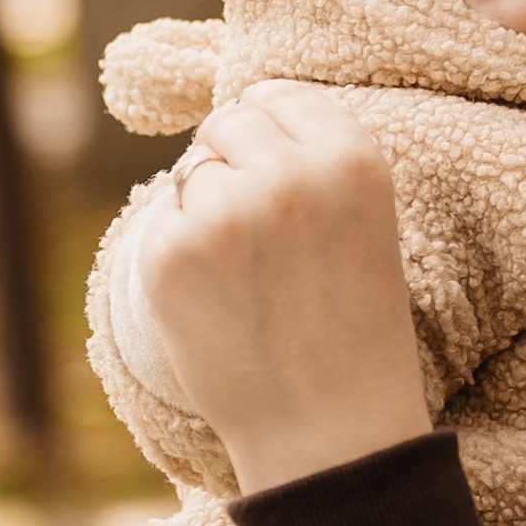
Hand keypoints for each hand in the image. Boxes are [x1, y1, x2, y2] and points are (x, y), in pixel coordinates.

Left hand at [141, 83, 431, 495]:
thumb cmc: (350, 326)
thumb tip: (235, 109)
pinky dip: (179, 256)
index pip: (279, 95)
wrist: (330, 430)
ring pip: (191, 171)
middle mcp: (292, 174)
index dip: (270, 135)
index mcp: (354, 158)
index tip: (277, 181)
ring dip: (205, 210)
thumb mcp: (363, 221)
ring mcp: (228, 212)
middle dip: (232, 165)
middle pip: (228, 122)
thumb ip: (312, 158)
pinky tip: (218, 302)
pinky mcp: (172, 254)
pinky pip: (162, 220)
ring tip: (247, 278)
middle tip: (260, 241)